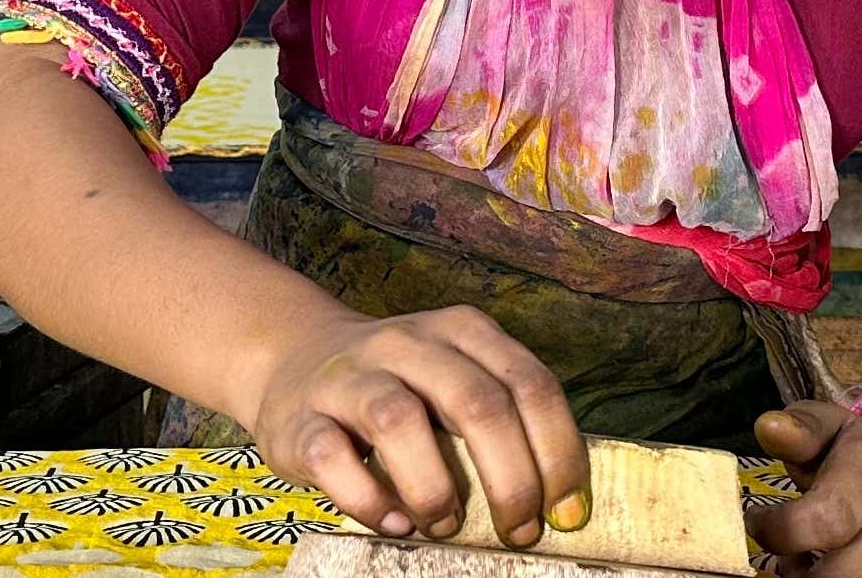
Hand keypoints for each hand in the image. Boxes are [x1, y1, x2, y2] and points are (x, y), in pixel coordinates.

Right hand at [239, 305, 589, 548]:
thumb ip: (502, 419)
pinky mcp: (301, 419)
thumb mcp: (455, 380)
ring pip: (399, 422)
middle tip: (519, 530)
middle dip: (511, 479)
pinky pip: (334, 459)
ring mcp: (349, 377)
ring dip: (435, 488)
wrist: (294, 360)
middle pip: (476, 403)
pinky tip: (394, 521)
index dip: (559, 453)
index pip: (530, 385)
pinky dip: (370, 500)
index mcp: (461, 331)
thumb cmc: (398, 387)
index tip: (567, 511)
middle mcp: (407, 343)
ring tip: (447, 524)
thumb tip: (557, 500)